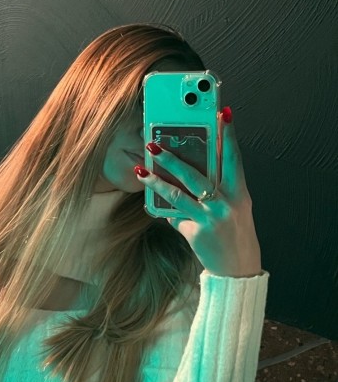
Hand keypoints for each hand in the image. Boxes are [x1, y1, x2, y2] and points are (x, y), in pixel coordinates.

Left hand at [139, 108, 261, 277]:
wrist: (237, 267)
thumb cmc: (233, 233)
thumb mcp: (233, 208)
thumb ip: (215, 191)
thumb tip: (188, 175)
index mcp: (239, 191)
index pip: (234, 157)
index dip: (229, 135)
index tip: (223, 113)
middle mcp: (228, 201)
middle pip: (198, 172)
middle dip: (174, 156)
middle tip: (155, 144)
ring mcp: (212, 216)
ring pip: (180, 192)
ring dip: (158, 178)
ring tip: (142, 167)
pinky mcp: (198, 230)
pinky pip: (175, 213)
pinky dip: (162, 205)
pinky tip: (148, 197)